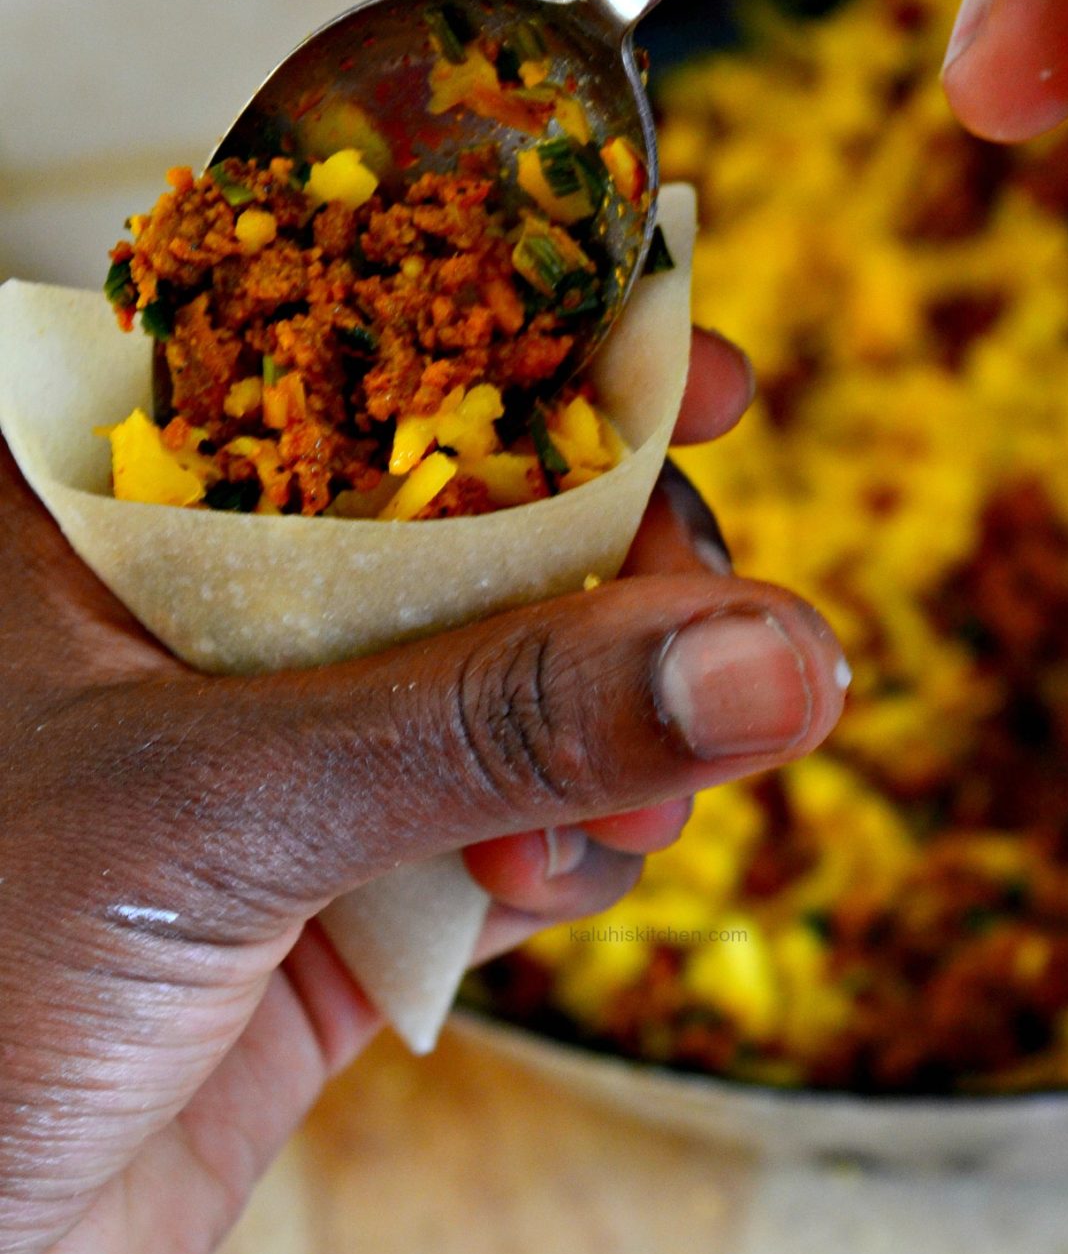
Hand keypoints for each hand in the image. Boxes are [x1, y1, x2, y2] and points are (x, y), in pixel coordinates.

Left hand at [0, 325, 846, 1253]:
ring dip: (610, 737)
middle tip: (724, 639)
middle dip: (616, 586)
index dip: (531, 360)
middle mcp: (207, 622)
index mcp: (113, 520)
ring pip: (512, 688)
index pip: (353, 370)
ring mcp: (278, 761)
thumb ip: (498, 720)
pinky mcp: (335, 893)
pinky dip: (571, 847)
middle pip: (475, 531)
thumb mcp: (229, 807)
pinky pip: (506, 826)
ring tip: (622, 813)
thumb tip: (769, 650)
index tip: (691, 380)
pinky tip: (554, 884)